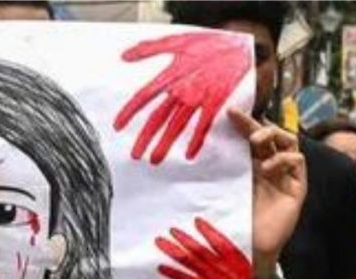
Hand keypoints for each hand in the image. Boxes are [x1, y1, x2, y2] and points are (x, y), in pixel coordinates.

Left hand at [114, 32, 251, 163]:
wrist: (237, 47)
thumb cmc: (207, 45)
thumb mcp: (176, 41)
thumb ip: (149, 48)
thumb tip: (125, 55)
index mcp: (171, 75)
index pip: (144, 96)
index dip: (129, 111)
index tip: (117, 126)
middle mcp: (182, 89)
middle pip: (158, 117)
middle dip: (145, 137)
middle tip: (135, 154)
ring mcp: (198, 98)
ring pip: (177, 126)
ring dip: (165, 144)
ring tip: (154, 160)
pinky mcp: (214, 103)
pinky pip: (203, 126)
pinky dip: (196, 141)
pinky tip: (189, 155)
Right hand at [156, 217, 249, 278]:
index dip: (173, 273)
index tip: (159, 267)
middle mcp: (216, 276)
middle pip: (191, 262)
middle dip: (174, 252)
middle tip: (159, 242)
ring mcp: (225, 264)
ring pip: (202, 252)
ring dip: (187, 242)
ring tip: (173, 232)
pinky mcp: (235, 254)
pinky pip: (221, 242)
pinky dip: (210, 232)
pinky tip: (199, 223)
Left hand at [227, 109, 305, 267]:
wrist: (250, 247)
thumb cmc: (235, 221)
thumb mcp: (227, 188)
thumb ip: (224, 168)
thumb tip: (206, 144)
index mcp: (253, 167)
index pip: (251, 139)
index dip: (242, 124)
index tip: (228, 113)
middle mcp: (271, 168)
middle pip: (269, 136)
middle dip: (255, 124)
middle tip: (239, 118)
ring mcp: (286, 177)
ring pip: (289, 141)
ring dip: (273, 135)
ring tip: (256, 141)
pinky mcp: (297, 188)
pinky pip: (297, 161)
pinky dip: (284, 158)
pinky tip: (268, 168)